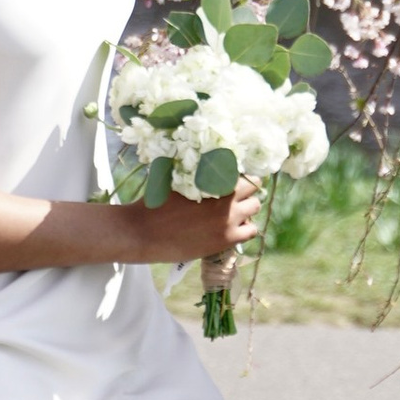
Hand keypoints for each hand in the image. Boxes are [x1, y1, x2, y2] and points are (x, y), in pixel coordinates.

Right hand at [129, 180, 263, 265]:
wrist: (144, 232)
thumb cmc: (154, 203)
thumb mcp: (173, 178)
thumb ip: (193, 170)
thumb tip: (202, 160)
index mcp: (212, 178)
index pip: (241, 169)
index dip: (238, 173)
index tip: (233, 178)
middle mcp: (225, 196)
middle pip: (254, 185)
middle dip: (246, 188)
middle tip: (234, 195)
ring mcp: (228, 218)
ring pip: (255, 207)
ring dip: (247, 207)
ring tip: (233, 212)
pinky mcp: (226, 238)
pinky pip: (251, 230)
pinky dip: (245, 228)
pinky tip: (231, 228)